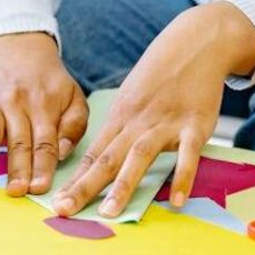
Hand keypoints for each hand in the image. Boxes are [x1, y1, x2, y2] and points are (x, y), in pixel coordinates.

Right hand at [0, 33, 87, 195]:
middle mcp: (21, 107)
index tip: (39, 188)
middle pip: (19, 142)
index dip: (42, 167)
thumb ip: (74, 126)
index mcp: (46, 110)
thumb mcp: (75, 100)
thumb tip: (62, 152)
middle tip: (15, 190)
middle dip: (17, 168)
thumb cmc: (51, 84)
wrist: (25, 51)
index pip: (45, 144)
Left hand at [53, 1, 254, 217]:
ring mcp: (166, 123)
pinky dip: (183, 177)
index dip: (74, 179)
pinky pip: (188, 155)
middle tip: (64, 210)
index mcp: (120, 116)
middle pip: (106, 158)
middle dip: (84, 186)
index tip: (56, 202)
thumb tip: (102, 157)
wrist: (197, 42)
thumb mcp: (133, 96)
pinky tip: (177, 201)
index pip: (92, 153)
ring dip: (123, 185)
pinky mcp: (195, 125)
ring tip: (110, 212)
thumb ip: (121, 128)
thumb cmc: (163, 73)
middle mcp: (138, 121)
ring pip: (139, 157)